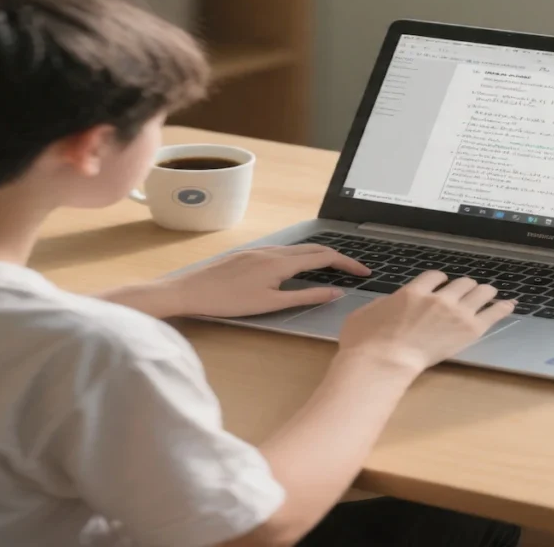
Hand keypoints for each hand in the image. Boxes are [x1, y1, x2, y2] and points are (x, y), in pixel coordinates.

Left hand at [157, 245, 369, 317]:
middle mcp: (274, 250)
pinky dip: (301, 256)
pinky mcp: (249, 253)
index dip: (348, 264)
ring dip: (319, 255)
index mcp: (282, 262)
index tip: (364, 272)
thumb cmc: (227, 301)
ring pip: (298, 248)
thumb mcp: (271, 304)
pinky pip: (284, 250)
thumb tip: (335, 293)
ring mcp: (260, 249)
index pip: (325, 257)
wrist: (189, 290)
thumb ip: (305, 297)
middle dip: (338, 257)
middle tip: (355, 270)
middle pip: (315, 248)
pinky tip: (299, 267)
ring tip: (333, 268)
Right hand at [337, 271, 514, 374]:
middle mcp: (437, 297)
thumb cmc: (366, 341)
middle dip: (464, 287)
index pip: (435, 276)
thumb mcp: (366, 313)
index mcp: (413, 291)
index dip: (440, 280)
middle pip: (461, 282)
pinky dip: (502, 306)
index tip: (442, 285)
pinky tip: (509, 304)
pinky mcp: (469, 330)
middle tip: (467, 293)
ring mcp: (455, 313)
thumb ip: (383, 305)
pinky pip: (493, 312)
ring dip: (483, 291)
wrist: (383, 360)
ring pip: (480, 291)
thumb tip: (388, 306)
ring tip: (488, 294)